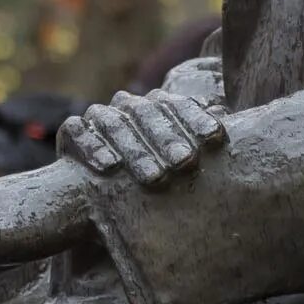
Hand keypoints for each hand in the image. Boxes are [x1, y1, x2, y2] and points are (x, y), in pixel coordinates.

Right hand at [58, 88, 226, 187]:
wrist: (97, 199)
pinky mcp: (71, 133)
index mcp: (157, 107)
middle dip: (168, 138)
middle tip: (186, 164)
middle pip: (148, 112)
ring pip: (114, 122)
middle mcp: (128, 106)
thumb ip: (200, 144)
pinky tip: (109, 167)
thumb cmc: (152, 181)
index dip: (197, 119)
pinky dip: (92, 146)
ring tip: (154, 177)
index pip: (178, 104)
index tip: (217, 140)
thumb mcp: (179, 166)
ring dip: (135, 149)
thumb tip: (232, 123)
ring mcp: (98, 117)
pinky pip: (77, 132)